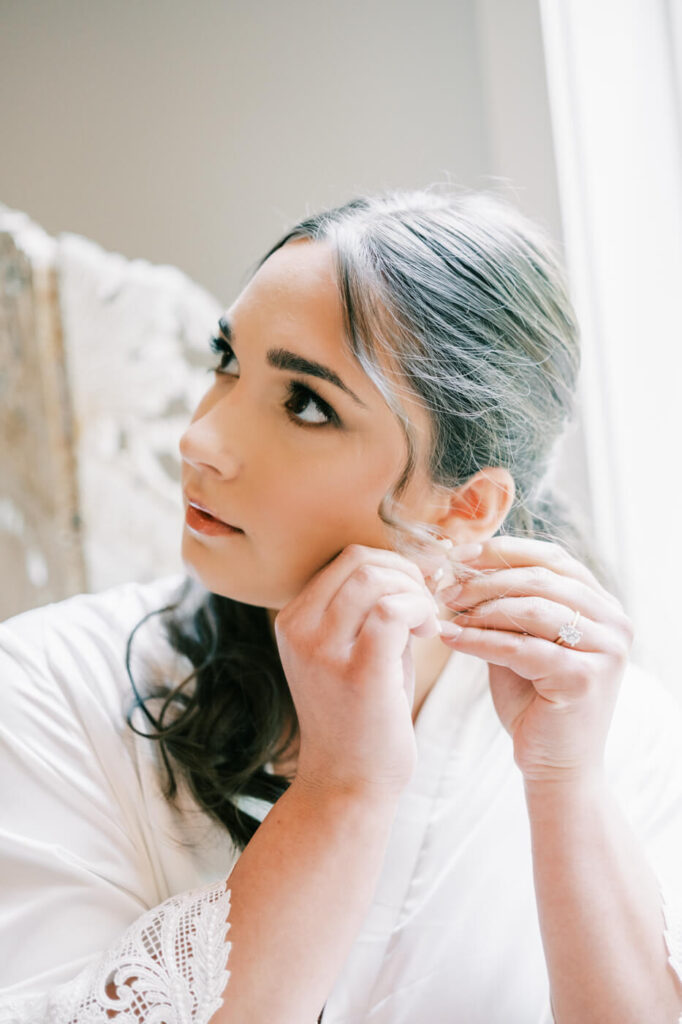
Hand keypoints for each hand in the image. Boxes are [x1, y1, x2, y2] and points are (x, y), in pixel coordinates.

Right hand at [273, 544, 441, 800]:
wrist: (347, 784)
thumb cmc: (359, 717)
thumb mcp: (349, 652)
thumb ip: (368, 609)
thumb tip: (413, 567)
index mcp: (293, 620)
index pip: (347, 560)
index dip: (391, 565)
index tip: (415, 591)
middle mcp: (299, 630)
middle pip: (360, 561)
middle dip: (405, 573)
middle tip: (425, 606)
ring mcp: (322, 650)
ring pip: (374, 578)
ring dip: (414, 592)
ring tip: (426, 624)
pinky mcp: (356, 672)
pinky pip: (391, 611)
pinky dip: (418, 610)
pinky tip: (427, 634)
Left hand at [438, 537, 634, 783]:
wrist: (555, 765)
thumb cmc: (533, 700)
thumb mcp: (520, 638)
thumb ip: (505, 603)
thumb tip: (459, 565)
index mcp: (602, 604)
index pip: (551, 557)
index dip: (501, 551)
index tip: (457, 555)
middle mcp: (614, 621)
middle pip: (541, 578)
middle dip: (485, 579)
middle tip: (444, 588)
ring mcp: (606, 649)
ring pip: (532, 609)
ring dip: (481, 608)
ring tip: (446, 614)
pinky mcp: (585, 678)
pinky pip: (521, 647)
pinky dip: (480, 640)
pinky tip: (451, 639)